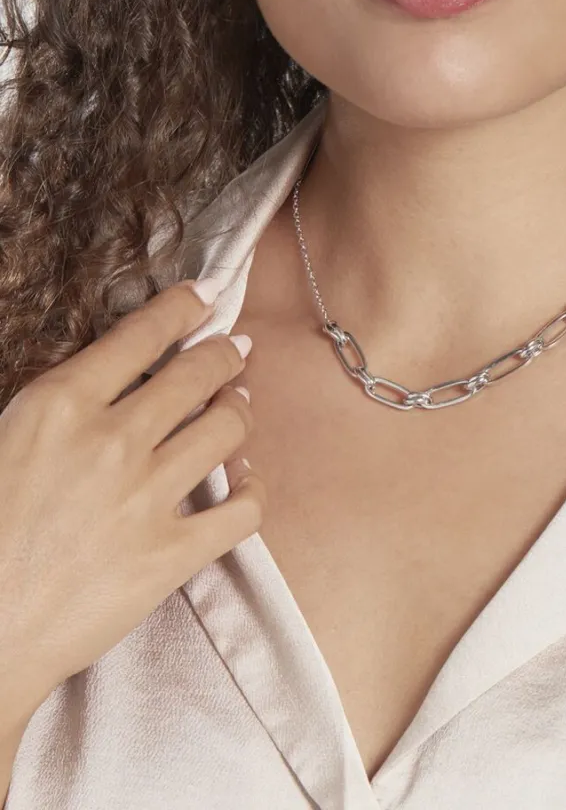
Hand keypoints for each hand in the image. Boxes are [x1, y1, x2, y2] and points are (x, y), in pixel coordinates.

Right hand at [0, 280, 264, 724]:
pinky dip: (254, 488)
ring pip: (227, 430)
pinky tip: (248, 479)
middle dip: (225, 354)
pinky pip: (243, 509)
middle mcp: (113, 442)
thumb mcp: (1, 439)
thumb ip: (56, 408)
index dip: (181, 308)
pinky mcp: (172, 554)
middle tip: (237, 349)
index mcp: (59, 407)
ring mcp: (148, 498)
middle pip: (196, 376)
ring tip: (241, 405)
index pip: (139, 337)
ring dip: (240, 410)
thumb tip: (102, 385)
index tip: (204, 297)